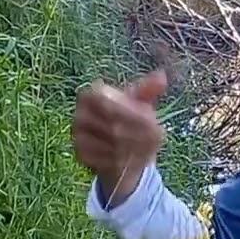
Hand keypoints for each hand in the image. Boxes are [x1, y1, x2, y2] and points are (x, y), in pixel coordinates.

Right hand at [71, 70, 168, 208]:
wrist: (117, 146)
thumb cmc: (129, 117)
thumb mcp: (139, 101)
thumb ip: (149, 90)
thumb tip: (161, 77)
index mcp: (92, 94)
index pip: (106, 100)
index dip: (131, 111)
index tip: (153, 120)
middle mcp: (80, 114)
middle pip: (111, 124)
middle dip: (138, 132)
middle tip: (157, 138)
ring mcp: (78, 136)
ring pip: (110, 144)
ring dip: (134, 148)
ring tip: (150, 148)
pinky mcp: (81, 155)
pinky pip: (105, 160)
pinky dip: (123, 161)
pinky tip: (136, 159)